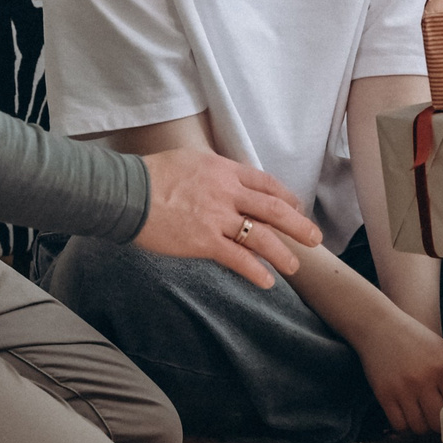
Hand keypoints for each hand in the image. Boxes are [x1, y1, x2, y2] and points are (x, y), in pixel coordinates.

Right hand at [132, 150, 321, 288]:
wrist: (127, 192)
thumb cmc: (152, 175)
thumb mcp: (190, 161)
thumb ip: (213, 172)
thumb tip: (225, 180)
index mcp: (225, 170)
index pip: (266, 183)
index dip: (286, 196)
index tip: (296, 207)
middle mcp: (227, 192)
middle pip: (274, 208)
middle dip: (298, 224)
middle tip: (315, 238)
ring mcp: (217, 217)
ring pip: (261, 236)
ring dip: (282, 253)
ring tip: (294, 266)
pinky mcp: (204, 241)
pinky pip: (238, 258)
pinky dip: (256, 271)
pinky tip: (266, 281)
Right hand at [348, 301, 442, 434]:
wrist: (379, 326)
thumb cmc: (414, 337)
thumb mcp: (442, 348)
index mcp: (442, 366)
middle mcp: (423, 380)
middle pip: (439, 421)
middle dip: (442, 423)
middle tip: (440, 418)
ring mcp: (402, 390)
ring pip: (419, 427)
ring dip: (424, 426)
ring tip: (423, 416)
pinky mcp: (384, 395)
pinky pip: (399, 425)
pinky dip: (405, 425)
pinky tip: (407, 415)